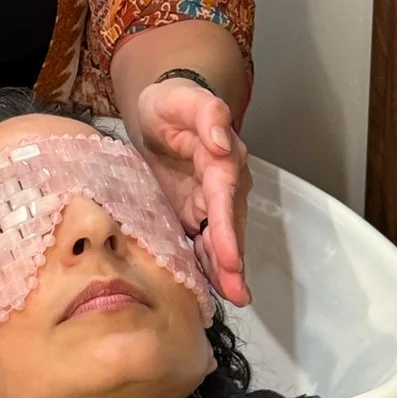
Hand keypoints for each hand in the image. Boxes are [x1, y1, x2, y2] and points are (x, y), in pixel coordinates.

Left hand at [134, 78, 250, 305]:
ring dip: (225, 270)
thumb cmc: (172, 103)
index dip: (228, 229)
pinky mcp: (196, 212)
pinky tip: (211, 290)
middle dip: (232, 259)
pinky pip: (204, 241)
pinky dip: (208, 266)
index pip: (226, 197)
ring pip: (221, 239)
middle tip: (237, 293)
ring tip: (232, 299)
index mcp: (222, 159)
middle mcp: (224, 184)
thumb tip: (222, 141)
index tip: (231, 258)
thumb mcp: (183, 98)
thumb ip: (206, 113)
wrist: (160, 110)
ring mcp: (211, 201)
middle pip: (230, 225)